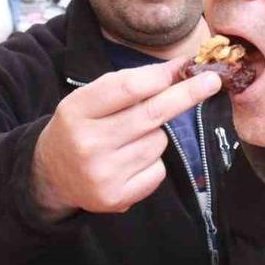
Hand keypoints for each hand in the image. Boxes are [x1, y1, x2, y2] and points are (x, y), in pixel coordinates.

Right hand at [31, 58, 221, 220]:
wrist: (51, 175)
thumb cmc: (79, 127)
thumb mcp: (89, 99)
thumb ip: (128, 84)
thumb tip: (179, 69)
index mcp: (76, 111)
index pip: (128, 87)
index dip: (162, 76)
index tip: (187, 66)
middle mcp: (88, 143)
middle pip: (151, 114)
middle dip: (186, 95)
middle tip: (212, 81)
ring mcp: (103, 174)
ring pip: (158, 142)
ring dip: (155, 135)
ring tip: (129, 139)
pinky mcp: (117, 198)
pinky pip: (157, 169)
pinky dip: (152, 162)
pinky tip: (130, 161)